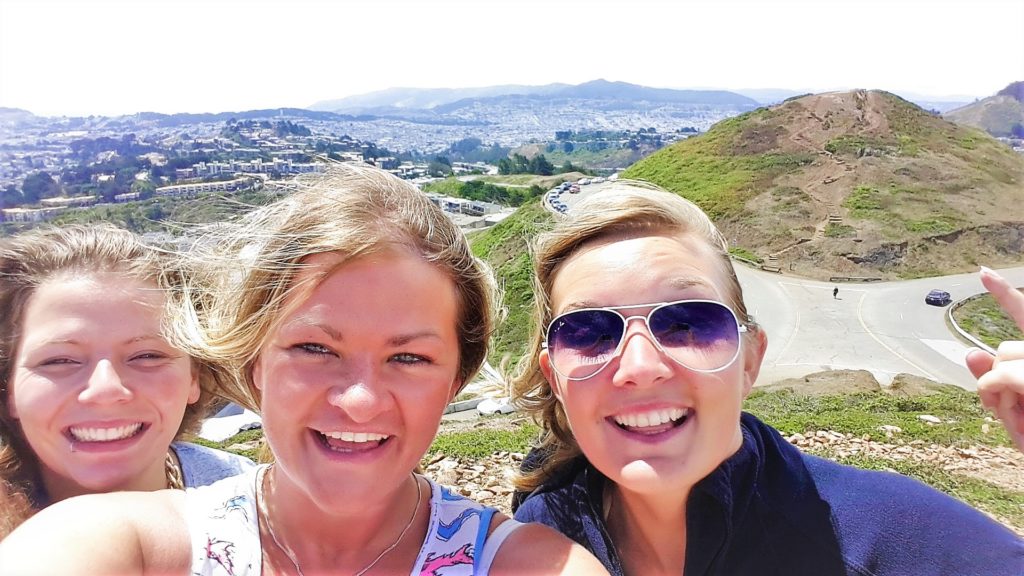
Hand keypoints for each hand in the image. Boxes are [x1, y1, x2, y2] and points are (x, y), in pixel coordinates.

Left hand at [964, 267, 1023, 451]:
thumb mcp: (1020, 416)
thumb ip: (997, 385)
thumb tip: (970, 352)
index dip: (1006, 295)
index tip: (982, 272)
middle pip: (1008, 350)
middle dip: (999, 380)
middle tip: (1007, 415)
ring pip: (1004, 360)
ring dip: (999, 391)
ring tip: (1021, 425)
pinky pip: (1006, 375)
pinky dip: (997, 391)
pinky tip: (1011, 415)